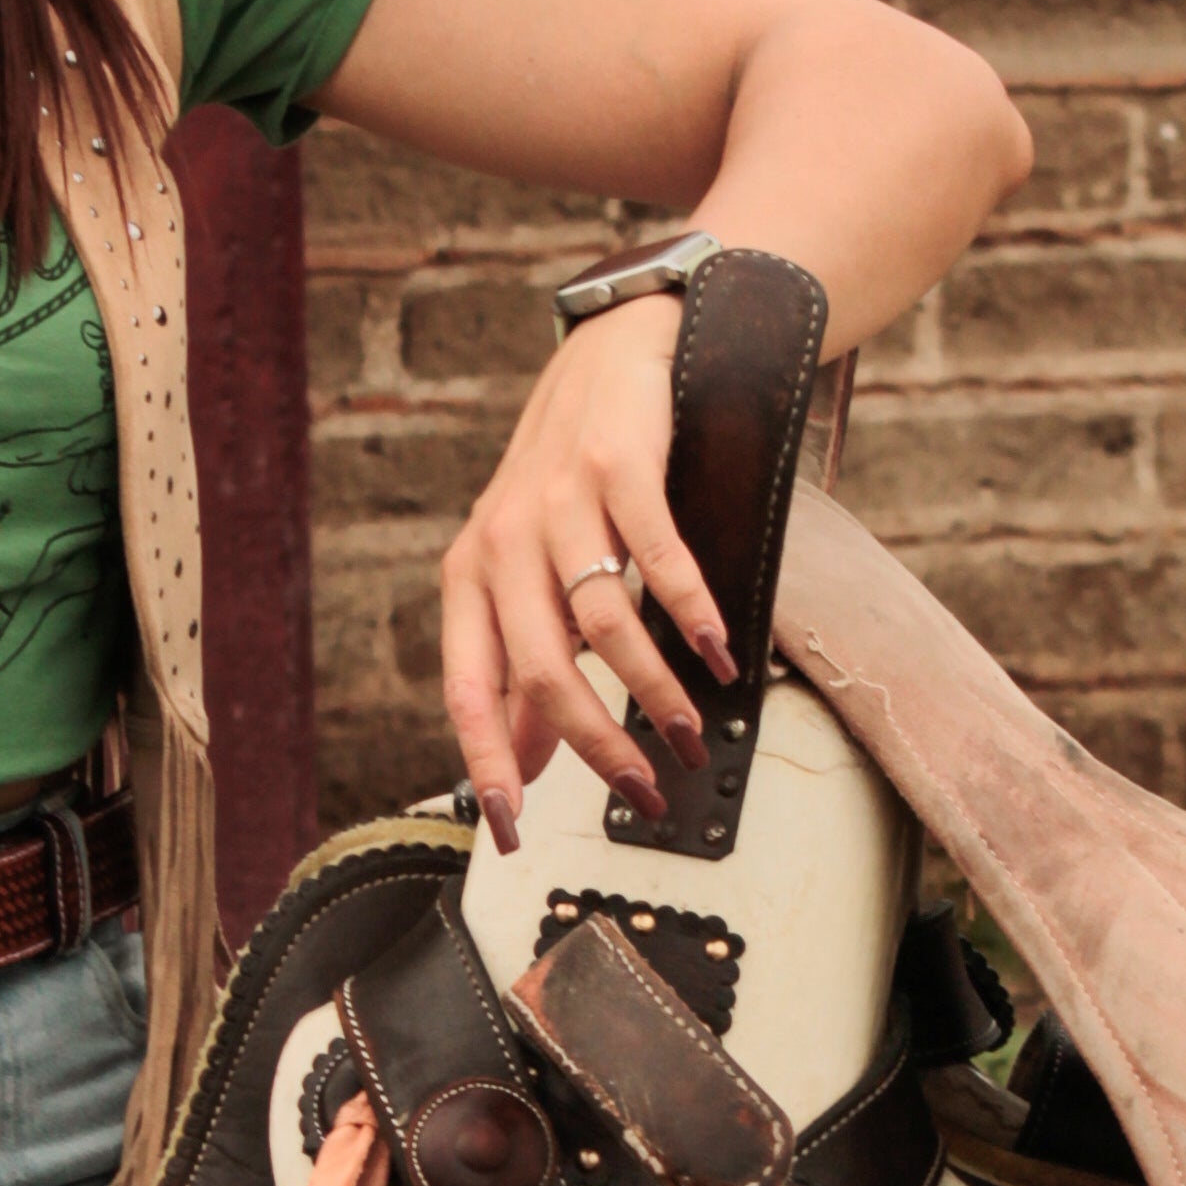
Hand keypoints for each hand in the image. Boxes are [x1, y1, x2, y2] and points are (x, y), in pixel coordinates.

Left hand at [436, 291, 736, 850]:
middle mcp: (502, 543)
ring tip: (691, 728)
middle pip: (540, 669)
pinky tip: (716, 648)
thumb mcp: (527, 575)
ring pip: (602, 623)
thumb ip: (523, 667)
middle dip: (597, 744)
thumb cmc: (566, 480)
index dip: (487, 762)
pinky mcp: (616, 466)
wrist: (608, 359)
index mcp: (470, 579)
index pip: (468, 689)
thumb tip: (515, 764)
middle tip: (644, 788)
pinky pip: (656, 555)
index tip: (510, 826)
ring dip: (653, 688)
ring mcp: (558, 502)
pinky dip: (689, 610)